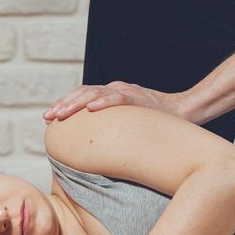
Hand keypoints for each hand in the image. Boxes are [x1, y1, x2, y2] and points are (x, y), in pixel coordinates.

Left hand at [42, 81, 189, 123]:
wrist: (186, 111)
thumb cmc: (157, 121)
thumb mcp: (130, 123)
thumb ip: (113, 127)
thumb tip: (95, 145)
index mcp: (112, 94)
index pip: (83, 96)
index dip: (65, 105)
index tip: (50, 118)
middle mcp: (117, 89)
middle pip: (84, 92)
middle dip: (64, 104)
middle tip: (49, 117)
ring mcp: (127, 91)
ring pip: (95, 93)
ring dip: (76, 103)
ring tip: (61, 113)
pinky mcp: (139, 97)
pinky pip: (118, 98)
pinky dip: (103, 102)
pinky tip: (90, 109)